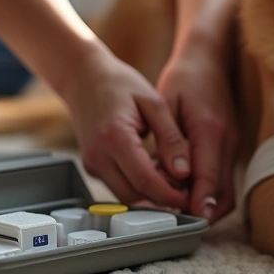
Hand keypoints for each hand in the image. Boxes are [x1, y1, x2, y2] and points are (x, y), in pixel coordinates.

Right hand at [60, 45, 190, 208]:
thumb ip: (171, 138)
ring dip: (149, 192)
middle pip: (134, 194)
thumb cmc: (119, 84)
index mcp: (115, 137)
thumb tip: (184, 171)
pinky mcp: (92, 166)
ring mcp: (92, 163)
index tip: (190, 196)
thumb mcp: (155, 103)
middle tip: (185, 186)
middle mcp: (98, 156)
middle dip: (162, 196)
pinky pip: (117, 185)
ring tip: (170, 175)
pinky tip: (153, 169)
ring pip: (125, 195)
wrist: (83, 77)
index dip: (170, 194)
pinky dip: (137, 184)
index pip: (145, 180)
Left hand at [157, 41, 237, 221]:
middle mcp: (227, 140)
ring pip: (226, 189)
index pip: (207, 176)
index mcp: (209, 129)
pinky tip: (187, 194)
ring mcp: (233, 144)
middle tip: (179, 223)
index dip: (199, 201)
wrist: (208, 59)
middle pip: (222, 191)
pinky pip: (223, 178)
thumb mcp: (167, 105)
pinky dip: (209, 192)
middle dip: (204, 211)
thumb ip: (170, 141)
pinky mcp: (231, 146)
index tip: (189, 219)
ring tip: (180, 213)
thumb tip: (173, 175)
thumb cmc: (183, 79)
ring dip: (207, 204)